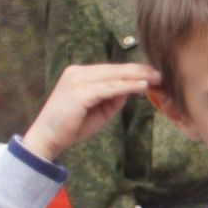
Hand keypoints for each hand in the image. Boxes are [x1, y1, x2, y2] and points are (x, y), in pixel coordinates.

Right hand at [22, 63, 160, 161]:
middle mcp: (77, 73)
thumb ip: (113, 97)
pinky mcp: (79, 92)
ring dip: (137, 77)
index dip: (133, 71)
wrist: (47, 137)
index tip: (153, 74)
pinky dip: (127, 86)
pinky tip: (142, 87)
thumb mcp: (99, 109)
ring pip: (113, 76)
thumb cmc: (73, 125)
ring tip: (156, 78)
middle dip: (139, 71)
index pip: (111, 70)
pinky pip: (109, 88)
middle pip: (115, 69)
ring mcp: (77, 81)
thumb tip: (132, 88)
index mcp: (80, 74)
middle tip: (160, 73)